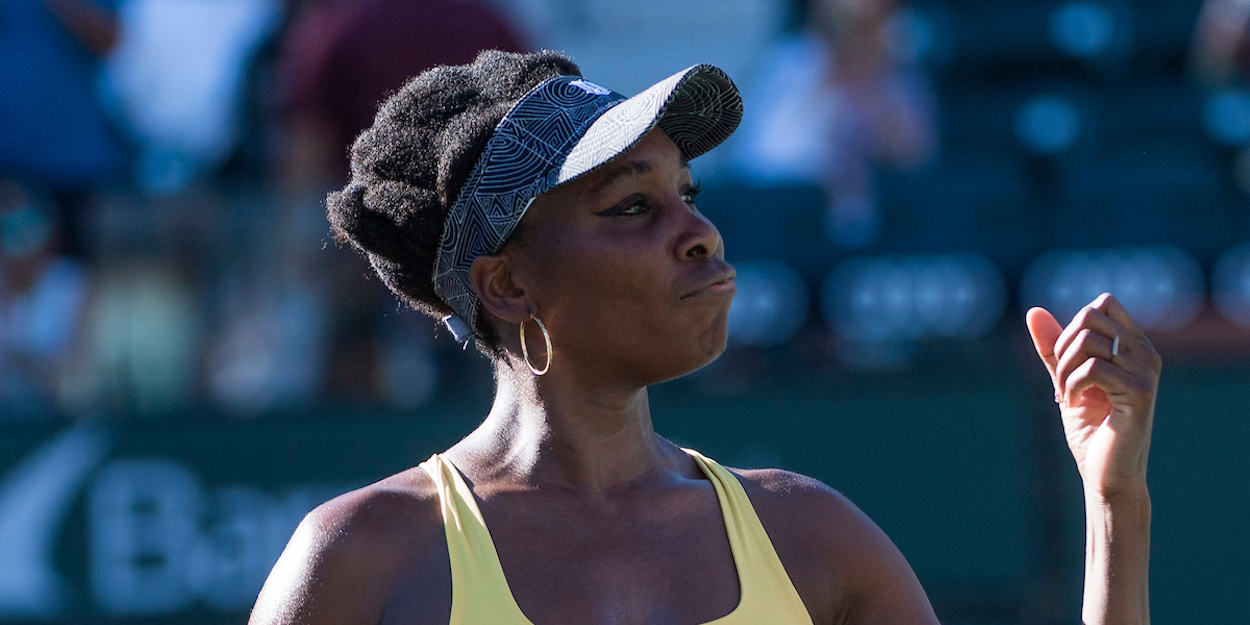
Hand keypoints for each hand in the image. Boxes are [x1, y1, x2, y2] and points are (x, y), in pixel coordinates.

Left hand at [1026, 293, 1160, 497]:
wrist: (1107, 473)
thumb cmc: (1091, 428)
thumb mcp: (1065, 378)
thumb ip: (1053, 347)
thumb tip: (1033, 310)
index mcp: (1135, 345)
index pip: (1103, 303)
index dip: (1073, 326)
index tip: (1066, 361)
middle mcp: (1147, 353)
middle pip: (1089, 317)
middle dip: (1062, 347)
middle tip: (1061, 382)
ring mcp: (1147, 371)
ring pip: (1087, 340)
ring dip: (1063, 370)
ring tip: (1066, 395)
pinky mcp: (1141, 393)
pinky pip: (1093, 368)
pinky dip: (1071, 385)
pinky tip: (1073, 403)